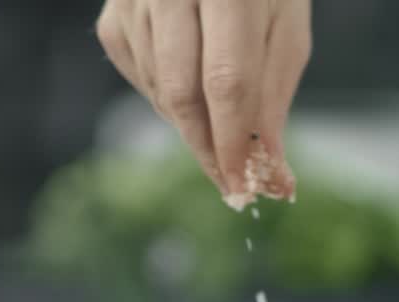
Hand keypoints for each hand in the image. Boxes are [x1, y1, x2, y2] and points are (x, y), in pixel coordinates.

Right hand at [96, 0, 309, 208]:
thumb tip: (271, 172)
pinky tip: (192, 86)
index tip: (243, 186)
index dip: (233, 142)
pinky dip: (169, 98)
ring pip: (160, 91)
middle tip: (233, 182)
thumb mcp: (286, 24)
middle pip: (182, 93)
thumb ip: (274, 97)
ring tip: (223, 122)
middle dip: (209, 148)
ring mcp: (132, 0)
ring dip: (195, 124)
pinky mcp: (112, 16)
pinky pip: (140, 78)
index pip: (225, 81)